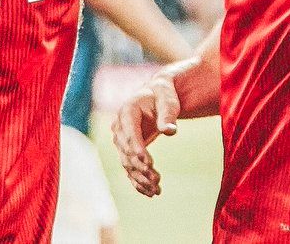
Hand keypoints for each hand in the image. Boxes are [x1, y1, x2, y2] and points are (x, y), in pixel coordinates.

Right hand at [111, 73, 179, 196]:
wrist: (156, 97)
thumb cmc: (163, 96)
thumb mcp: (168, 100)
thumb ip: (168, 114)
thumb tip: (170, 131)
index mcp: (127, 111)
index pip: (129, 132)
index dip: (137, 148)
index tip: (149, 163)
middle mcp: (119, 126)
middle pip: (126, 150)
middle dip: (140, 166)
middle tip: (156, 179)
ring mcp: (121, 139)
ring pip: (127, 163)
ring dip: (140, 177)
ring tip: (156, 190)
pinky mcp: (126, 150)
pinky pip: (129, 168)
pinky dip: (137, 181)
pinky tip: (150, 193)